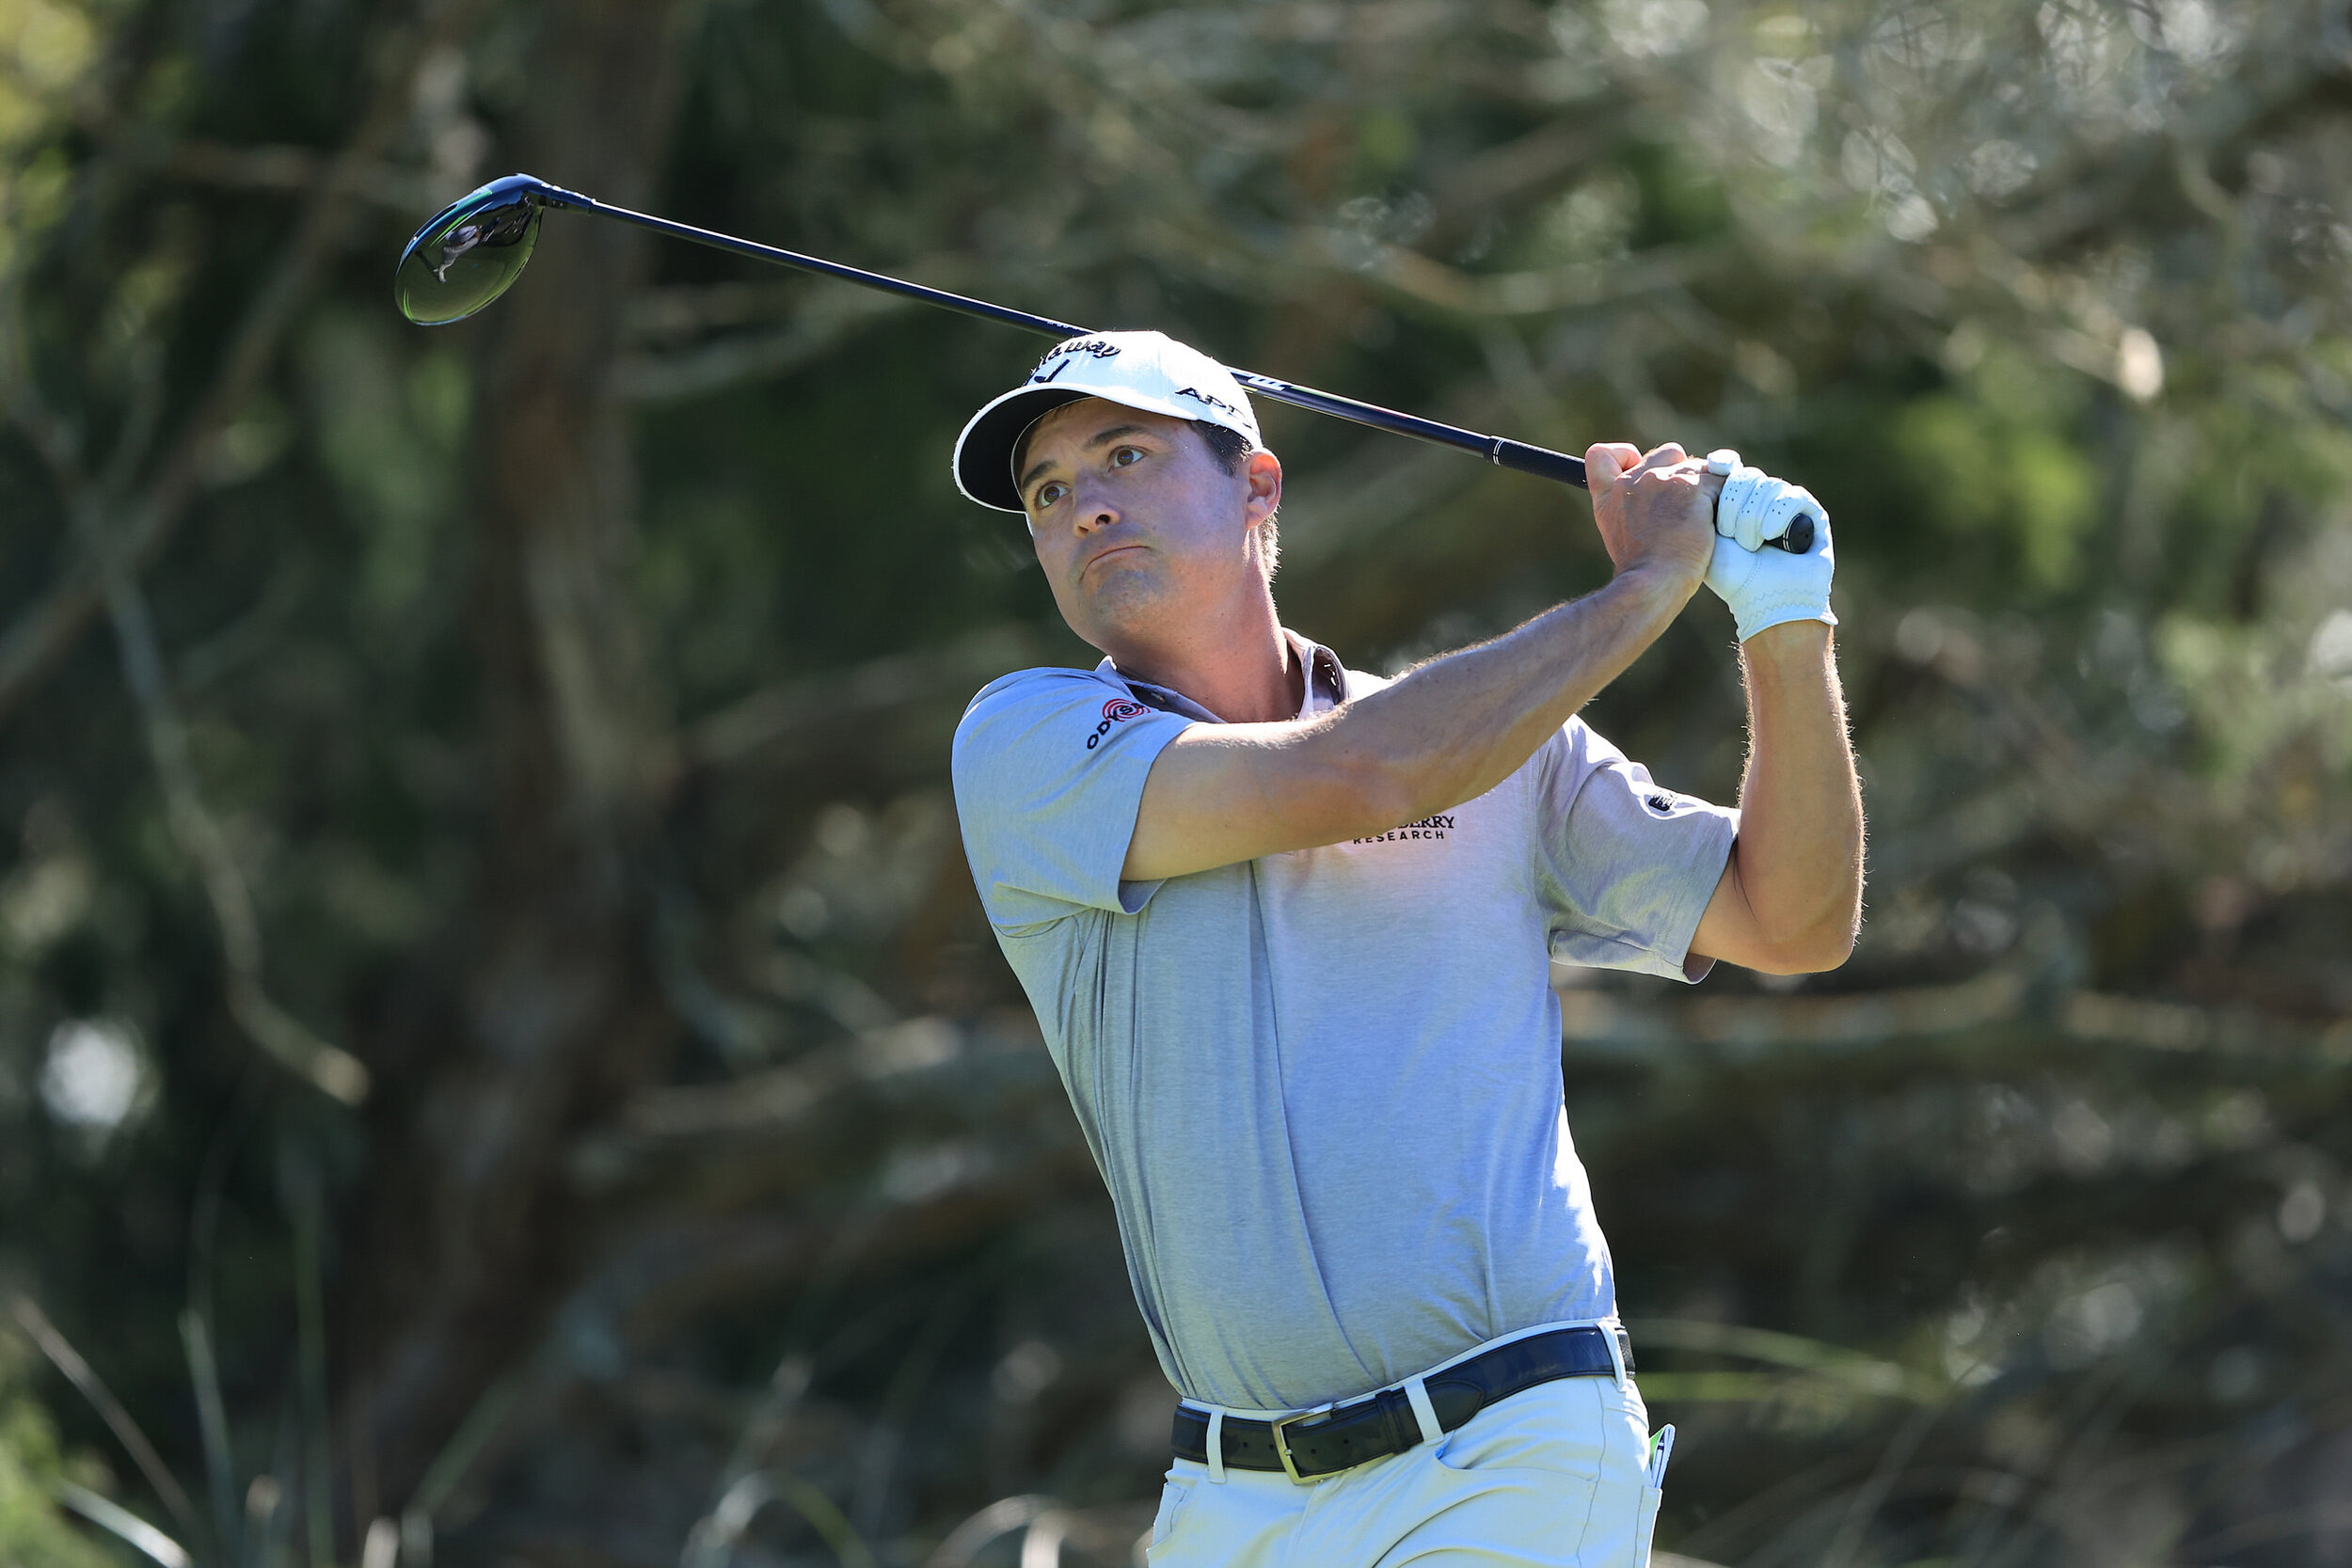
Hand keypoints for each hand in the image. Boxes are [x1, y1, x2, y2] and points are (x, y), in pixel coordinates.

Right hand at [1585, 441, 1717, 601]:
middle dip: (1682, 473)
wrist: (1653, 583)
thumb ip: (1630, 509)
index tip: (1639, 470)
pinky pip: (1720, 481)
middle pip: (1668, 454)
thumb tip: (1660, 501)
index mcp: (1610, 495)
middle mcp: (1632, 481)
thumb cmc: (1642, 570)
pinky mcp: (1690, 487)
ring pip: (1698, 467)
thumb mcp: (1619, 536)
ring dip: (1707, 489)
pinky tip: (1719, 522)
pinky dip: (1724, 498)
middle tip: (1687, 506)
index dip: (1624, 456)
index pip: (1600, 454)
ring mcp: (1661, 481)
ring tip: (1705, 521)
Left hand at [1699, 450, 1836, 641]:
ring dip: (1754, 517)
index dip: (1725, 464)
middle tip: (1730, 534)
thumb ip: (1702, 502)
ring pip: (1769, 485)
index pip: (1731, 467)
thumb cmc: (1732, 576)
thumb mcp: (1705, 536)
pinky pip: (1793, 495)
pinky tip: (1771, 535)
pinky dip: (1778, 515)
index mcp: (1735, 502)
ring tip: (1752, 545)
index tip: (1716, 467)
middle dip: (1734, 504)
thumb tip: (1707, 463)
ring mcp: (1788, 506)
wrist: (1765, 600)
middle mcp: (1762, 500)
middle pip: (1747, 476)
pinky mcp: (1812, 514)